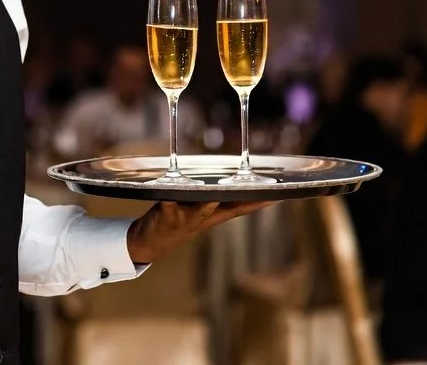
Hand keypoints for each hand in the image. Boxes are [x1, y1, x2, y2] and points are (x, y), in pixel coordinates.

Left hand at [125, 200, 276, 263]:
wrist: (148, 243)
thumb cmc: (175, 220)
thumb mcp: (198, 212)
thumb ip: (213, 199)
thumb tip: (229, 182)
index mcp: (211, 215)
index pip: (239, 208)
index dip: (258, 202)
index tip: (277, 194)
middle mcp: (202, 217)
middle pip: (224, 207)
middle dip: (239, 199)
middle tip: (255, 191)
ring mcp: (184, 217)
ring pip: (200, 209)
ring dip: (207, 203)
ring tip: (214, 195)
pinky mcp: (165, 214)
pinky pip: (166, 204)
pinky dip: (167, 200)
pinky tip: (167, 196)